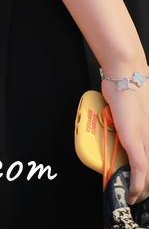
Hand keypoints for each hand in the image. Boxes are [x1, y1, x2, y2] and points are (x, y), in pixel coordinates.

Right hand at [102, 74, 148, 204]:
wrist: (126, 73)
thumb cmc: (128, 85)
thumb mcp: (134, 109)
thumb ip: (132, 123)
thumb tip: (123, 128)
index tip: (146, 186)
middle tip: (141, 195)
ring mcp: (146, 139)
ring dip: (143, 190)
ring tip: (135, 197)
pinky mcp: (135, 140)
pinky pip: (140, 170)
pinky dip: (137, 186)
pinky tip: (133, 194)